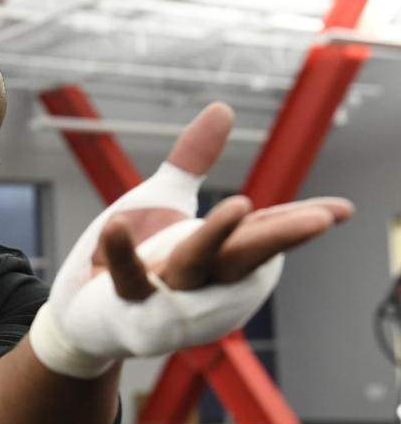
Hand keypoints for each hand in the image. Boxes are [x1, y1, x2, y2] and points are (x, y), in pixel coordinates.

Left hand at [92, 103, 353, 300]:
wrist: (84, 315)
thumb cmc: (135, 259)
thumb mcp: (163, 202)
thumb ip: (192, 159)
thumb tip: (222, 108)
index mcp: (220, 259)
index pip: (263, 235)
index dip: (298, 220)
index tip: (339, 210)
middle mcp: (202, 281)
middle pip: (245, 255)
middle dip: (281, 235)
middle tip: (321, 219)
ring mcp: (166, 295)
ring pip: (195, 264)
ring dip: (217, 238)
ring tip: (240, 206)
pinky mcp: (126, 302)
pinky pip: (127, 277)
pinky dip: (122, 252)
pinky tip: (115, 224)